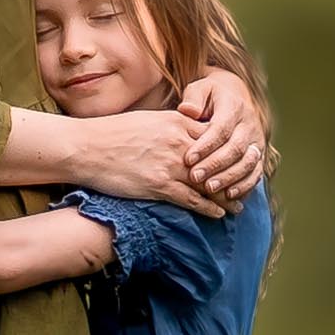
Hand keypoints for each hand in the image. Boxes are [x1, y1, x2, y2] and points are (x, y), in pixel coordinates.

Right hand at [80, 108, 228, 217]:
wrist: (86, 147)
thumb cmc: (112, 133)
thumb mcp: (147, 120)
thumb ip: (170, 125)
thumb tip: (184, 130)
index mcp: (177, 121)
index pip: (215, 136)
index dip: (230, 150)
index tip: (240, 160)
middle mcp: (179, 142)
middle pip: (218, 160)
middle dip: (235, 174)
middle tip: (247, 185)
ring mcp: (171, 165)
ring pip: (210, 183)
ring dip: (227, 196)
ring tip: (239, 205)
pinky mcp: (160, 185)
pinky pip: (193, 200)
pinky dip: (209, 208)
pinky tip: (219, 214)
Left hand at [178, 70, 266, 203]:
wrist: (234, 96)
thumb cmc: (210, 96)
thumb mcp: (200, 89)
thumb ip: (193, 98)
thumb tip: (188, 110)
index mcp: (234, 107)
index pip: (221, 128)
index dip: (206, 145)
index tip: (188, 158)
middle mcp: (250, 124)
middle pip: (235, 148)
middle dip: (215, 165)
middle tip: (195, 177)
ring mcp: (257, 141)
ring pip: (247, 163)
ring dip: (228, 178)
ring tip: (209, 189)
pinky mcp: (259, 155)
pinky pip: (255, 173)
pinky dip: (244, 186)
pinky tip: (229, 195)